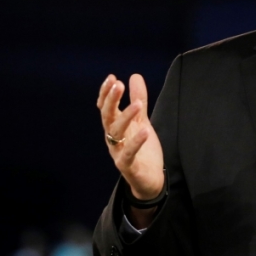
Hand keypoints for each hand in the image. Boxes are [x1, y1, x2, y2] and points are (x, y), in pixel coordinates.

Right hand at [97, 74, 164, 200]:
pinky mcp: (127, 166)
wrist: (149, 179)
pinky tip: (145, 131)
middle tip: (118, 85)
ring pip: (116, 133)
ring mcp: (118, 152)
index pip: (105, 107)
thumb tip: (134, 76)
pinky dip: (136, 142)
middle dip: (111, 100)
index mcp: (115, 127)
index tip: (112, 77)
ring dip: (126, 117)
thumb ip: (139, 100)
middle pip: (107, 117)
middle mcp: (113, 138)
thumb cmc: (143, 150)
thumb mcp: (142, 121)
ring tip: (138, 104)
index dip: (106, 93)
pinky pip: (129, 153)